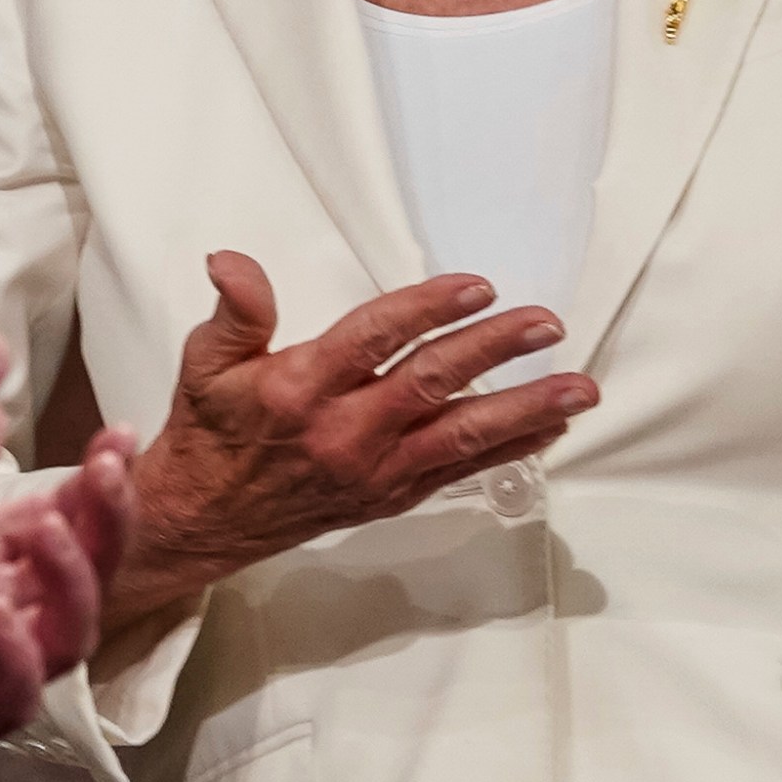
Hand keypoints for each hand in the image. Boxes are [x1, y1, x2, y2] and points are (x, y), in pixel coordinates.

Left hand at [0, 431, 140, 781]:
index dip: (97, 478)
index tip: (117, 435)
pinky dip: (15, 658)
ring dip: (72, 575)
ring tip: (45, 529)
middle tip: (107, 467)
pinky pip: (13, 698)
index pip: (64, 514)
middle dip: (109, 514)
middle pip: (88, 568)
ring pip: (70, 631)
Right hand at [107, 253, 598, 634]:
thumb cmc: (209, 433)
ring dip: (526, 409)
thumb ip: (235, 311)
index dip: (429, 309)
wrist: (202, 520)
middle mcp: (345, 433)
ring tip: (579, 388)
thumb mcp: (206, 362)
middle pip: (433, 382)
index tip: (476, 286)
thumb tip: (232, 261)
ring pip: (461, 435)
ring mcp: (374, 471)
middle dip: (496, 349)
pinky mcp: (391, 497)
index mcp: (299, 390)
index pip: (375, 338)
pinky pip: (460, 471)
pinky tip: (549, 426)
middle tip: (545, 323)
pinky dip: (509, 448)